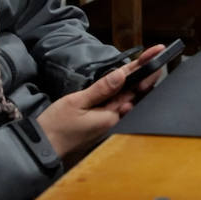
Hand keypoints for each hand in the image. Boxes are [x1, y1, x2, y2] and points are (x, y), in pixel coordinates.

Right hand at [36, 43, 167, 159]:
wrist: (43, 147)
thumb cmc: (57, 126)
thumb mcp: (76, 103)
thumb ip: (101, 89)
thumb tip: (122, 74)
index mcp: (112, 115)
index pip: (134, 86)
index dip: (145, 67)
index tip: (156, 52)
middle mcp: (115, 119)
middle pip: (137, 91)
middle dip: (147, 72)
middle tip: (157, 54)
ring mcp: (109, 121)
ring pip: (129, 96)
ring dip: (138, 79)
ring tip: (149, 62)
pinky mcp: (101, 121)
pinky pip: (118, 102)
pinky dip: (124, 89)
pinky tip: (127, 80)